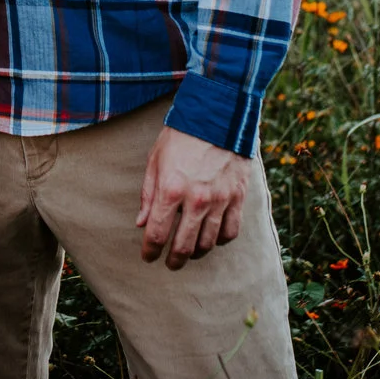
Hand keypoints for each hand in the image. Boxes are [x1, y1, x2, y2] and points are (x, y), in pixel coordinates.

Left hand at [136, 125, 249, 269]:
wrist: (217, 115)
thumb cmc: (181, 136)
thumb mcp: (156, 160)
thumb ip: (148, 195)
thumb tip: (141, 223)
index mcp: (171, 189)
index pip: (157, 234)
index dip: (150, 251)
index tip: (148, 256)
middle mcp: (197, 199)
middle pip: (183, 246)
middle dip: (173, 260)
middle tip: (169, 264)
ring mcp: (220, 199)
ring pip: (209, 243)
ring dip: (196, 252)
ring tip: (189, 251)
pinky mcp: (238, 196)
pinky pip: (231, 231)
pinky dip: (221, 239)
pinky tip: (212, 237)